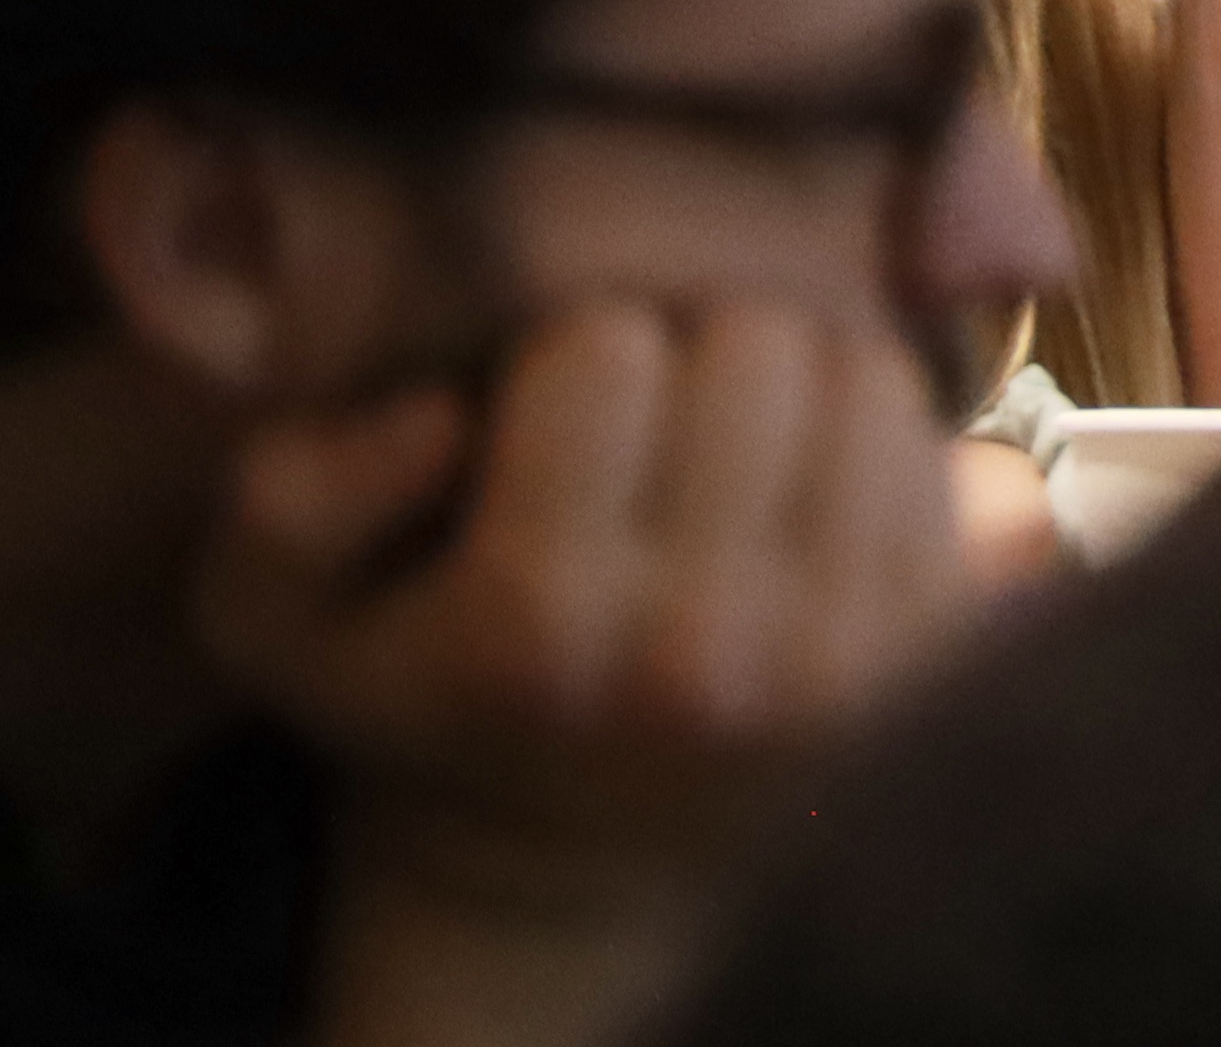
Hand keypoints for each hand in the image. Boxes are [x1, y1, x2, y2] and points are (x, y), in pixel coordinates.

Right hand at [200, 300, 965, 917]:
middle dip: (699, 350)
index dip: (574, 355)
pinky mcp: (926, 661)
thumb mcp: (275, 620)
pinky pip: (945, 447)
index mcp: (531, 622)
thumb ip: (291, 498)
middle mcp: (695, 647)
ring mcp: (828, 658)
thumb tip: (435, 419)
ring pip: (862, 374)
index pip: (603, 346)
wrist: (565, 878)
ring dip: (800, 384)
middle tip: (659, 419)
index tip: (557, 414)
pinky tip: (804, 498)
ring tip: (733, 450)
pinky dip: (876, 443)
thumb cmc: (424, 703)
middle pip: (754, 342)